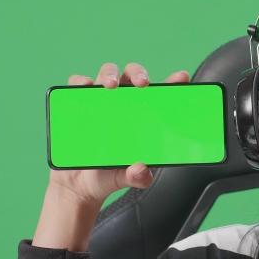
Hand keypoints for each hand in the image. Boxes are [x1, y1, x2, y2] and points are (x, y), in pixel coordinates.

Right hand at [48, 62, 189, 207]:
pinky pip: (77, 85)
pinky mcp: (77, 104)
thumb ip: (137, 176)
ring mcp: (100, 101)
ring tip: (111, 85)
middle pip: (133, 76)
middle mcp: (123, 103)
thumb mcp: (125, 178)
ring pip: (107, 73)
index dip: (172, 82)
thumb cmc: (109, 174)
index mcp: (142, 117)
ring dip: (110, 73)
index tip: (181, 77)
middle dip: (139, 73)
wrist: (78, 184)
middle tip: (142, 84)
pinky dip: (79, 81)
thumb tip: (141, 170)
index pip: (159, 95)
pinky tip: (84, 86)